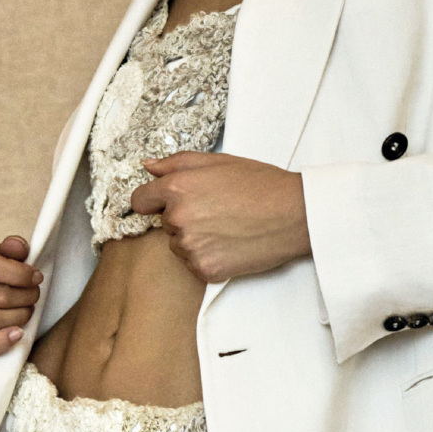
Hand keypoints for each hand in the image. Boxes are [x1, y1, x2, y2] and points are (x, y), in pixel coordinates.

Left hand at [130, 152, 312, 283]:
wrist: (293, 214)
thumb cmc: (260, 184)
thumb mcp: (217, 161)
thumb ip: (176, 163)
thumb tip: (148, 168)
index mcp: (177, 188)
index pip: (139, 200)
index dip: (151, 200)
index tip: (162, 203)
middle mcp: (178, 218)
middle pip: (164, 222)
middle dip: (183, 217)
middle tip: (216, 209)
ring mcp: (191, 247)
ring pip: (178, 244)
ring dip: (194, 238)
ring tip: (226, 226)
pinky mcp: (205, 269)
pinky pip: (193, 264)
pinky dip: (207, 257)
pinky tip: (230, 244)